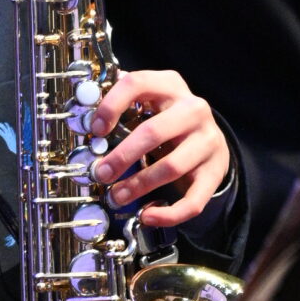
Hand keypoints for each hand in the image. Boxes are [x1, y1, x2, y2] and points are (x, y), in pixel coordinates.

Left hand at [90, 68, 230, 229]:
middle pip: (153, 132)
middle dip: (122, 157)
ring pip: (171, 166)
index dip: (111, 106)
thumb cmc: (167, 121)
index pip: (137, 84)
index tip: (95, 130)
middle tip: (101, 173)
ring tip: (117, 196)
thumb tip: (84, 120)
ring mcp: (208, 141)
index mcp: (170, 86)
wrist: (210, 138)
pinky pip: (193, 199)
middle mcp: (193, 110)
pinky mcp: (215, 171)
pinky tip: (148, 216)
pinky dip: (169, 214)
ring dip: (139, 185)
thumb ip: (122, 106)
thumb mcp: (149, 103)